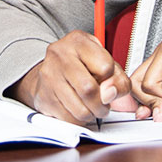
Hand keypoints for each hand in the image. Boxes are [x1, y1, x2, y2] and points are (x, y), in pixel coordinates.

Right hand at [13, 30, 132, 125]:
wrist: (52, 71)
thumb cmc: (82, 66)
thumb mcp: (105, 63)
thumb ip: (118, 78)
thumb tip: (111, 94)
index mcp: (79, 41)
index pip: (105, 66)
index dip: (111, 80)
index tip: (107, 82)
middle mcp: (60, 55)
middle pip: (89, 90)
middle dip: (102, 105)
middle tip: (103, 105)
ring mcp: (49, 75)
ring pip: (80, 110)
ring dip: (91, 115)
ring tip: (90, 107)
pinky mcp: (43, 96)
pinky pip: (68, 119)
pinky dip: (78, 120)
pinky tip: (76, 109)